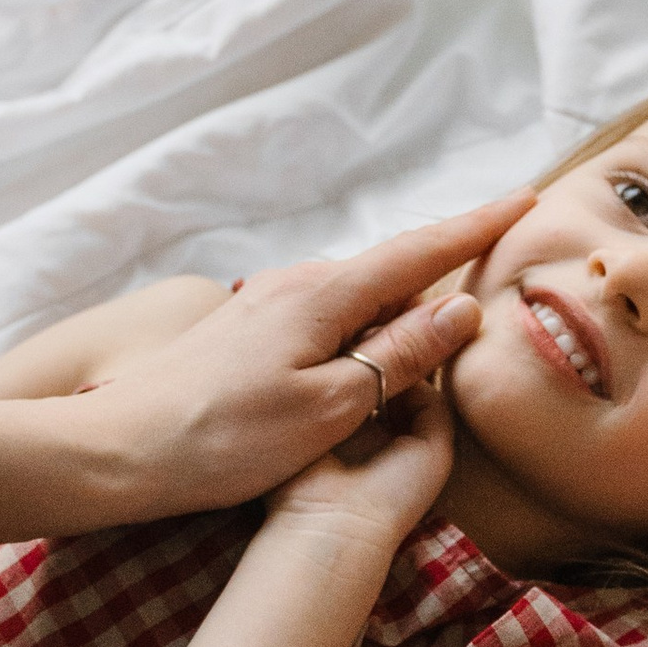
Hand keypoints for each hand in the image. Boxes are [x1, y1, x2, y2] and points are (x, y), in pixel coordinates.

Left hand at [59, 193, 524, 521]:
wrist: (120, 448)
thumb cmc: (225, 438)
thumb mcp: (329, 406)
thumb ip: (398, 356)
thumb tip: (459, 309)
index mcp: (324, 296)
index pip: (421, 252)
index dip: (478, 227)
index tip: (527, 198)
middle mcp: (295, 284)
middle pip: (392, 273)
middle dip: (444, 270)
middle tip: (497, 267)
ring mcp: (266, 303)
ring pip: (358, 299)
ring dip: (400, 311)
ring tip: (441, 332)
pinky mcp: (247, 330)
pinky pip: (327, 317)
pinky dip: (363, 329)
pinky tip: (367, 360)